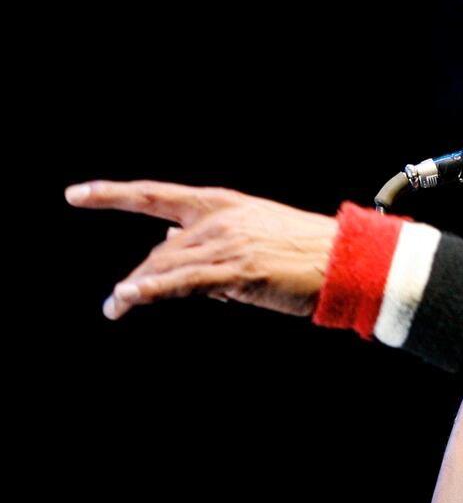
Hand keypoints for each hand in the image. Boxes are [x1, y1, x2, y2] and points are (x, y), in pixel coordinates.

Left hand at [64, 180, 337, 319]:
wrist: (346, 259)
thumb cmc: (307, 251)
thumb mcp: (256, 232)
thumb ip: (211, 238)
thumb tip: (167, 246)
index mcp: (224, 204)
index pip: (157, 196)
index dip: (113, 195)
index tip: (76, 195)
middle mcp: (220, 220)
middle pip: (159, 250)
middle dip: (136, 277)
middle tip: (117, 302)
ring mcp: (227, 244)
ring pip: (165, 267)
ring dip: (135, 290)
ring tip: (115, 307)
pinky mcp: (236, 271)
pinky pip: (181, 282)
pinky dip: (149, 290)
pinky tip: (127, 298)